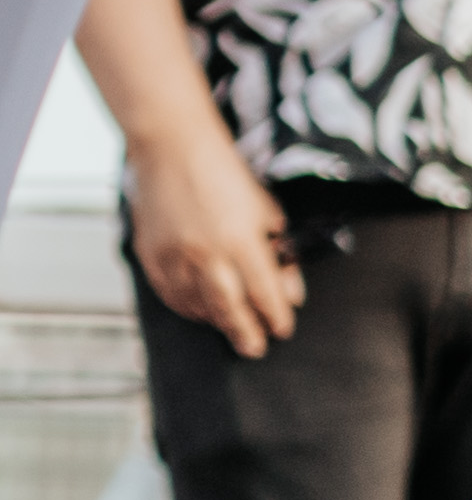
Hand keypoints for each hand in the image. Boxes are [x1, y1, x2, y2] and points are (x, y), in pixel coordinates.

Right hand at [124, 133, 301, 357]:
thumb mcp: (268, 213)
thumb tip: (292, 295)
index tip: (283, 330)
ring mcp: (174, 257)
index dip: (276, 316)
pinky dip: (187, 308)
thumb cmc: (228, 179)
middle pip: (229, 309)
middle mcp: (206, 255)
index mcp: (241, 243)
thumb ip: (281, 256)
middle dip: (245, 332)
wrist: (174, 151)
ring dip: (216, 321)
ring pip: (197, 305)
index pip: (264, 294)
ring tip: (231, 329)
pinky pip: (170, 294)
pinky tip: (200, 312)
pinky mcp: (151, 255)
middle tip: (255, 349)